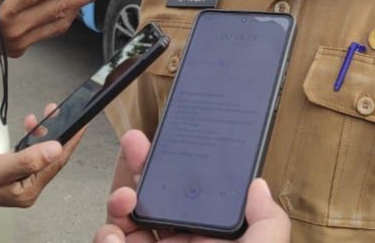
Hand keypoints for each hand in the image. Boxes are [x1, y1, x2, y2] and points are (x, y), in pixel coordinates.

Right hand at [0, 103, 86, 207]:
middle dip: (58, 132)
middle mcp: (28, 188)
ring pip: (42, 152)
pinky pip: (31, 153)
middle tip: (58, 111)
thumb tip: (55, 148)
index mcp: (28, 191)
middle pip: (52, 156)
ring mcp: (21, 181)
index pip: (57, 162)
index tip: (82, 123)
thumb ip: (28, 158)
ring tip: (43, 115)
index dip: (71, 140)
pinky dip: (32, 138)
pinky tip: (30, 127)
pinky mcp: (14, 173)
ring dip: (44, 133)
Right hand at [93, 130, 289, 242]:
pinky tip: (113, 235)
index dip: (174, 167)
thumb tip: (257, 184)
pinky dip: (106, 239)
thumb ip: (267, 220)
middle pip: (152, 204)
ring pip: (124, 228)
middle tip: (133, 148)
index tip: (163, 141)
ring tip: (124, 200)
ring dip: (119, 206)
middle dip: (138, 173)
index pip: (189, 197)